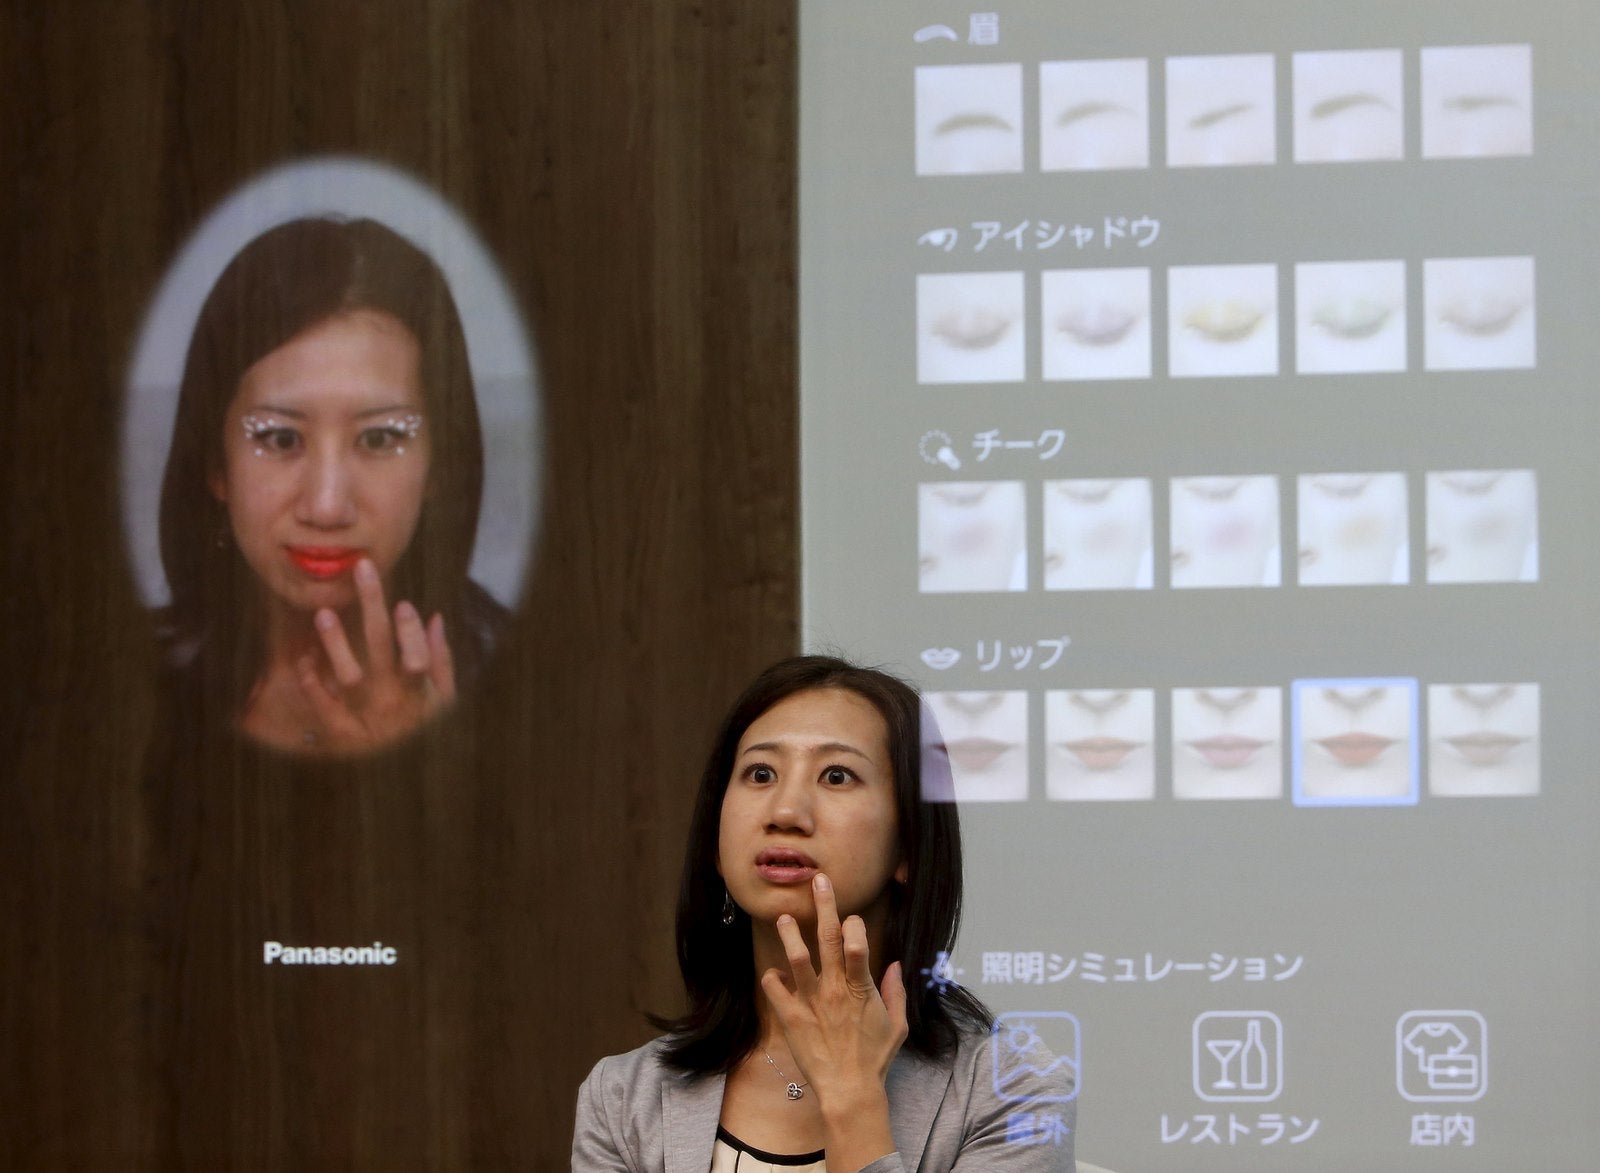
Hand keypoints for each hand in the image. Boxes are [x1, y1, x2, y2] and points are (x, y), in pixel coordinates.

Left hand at [295, 558, 456, 752]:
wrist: (407, 790)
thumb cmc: (428, 738)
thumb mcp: (446, 704)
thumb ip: (441, 662)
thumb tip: (435, 618)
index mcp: (421, 696)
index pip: (418, 656)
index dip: (411, 630)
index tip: (404, 605)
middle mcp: (393, 704)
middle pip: (382, 647)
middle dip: (373, 605)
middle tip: (363, 570)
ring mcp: (366, 720)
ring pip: (349, 675)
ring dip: (336, 642)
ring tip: (324, 613)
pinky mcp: (342, 736)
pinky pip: (323, 706)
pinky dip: (311, 682)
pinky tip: (306, 659)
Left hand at [759, 873, 908, 1108]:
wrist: (848, 1091)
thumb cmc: (875, 1059)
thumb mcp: (897, 1025)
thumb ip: (896, 992)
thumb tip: (896, 965)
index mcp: (861, 988)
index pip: (857, 943)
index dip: (854, 926)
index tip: (851, 919)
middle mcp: (834, 988)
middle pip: (828, 939)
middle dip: (824, 906)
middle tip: (818, 881)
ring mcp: (811, 1001)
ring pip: (797, 958)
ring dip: (790, 935)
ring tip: (784, 917)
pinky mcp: (791, 1017)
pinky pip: (775, 989)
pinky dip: (772, 977)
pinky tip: (773, 972)